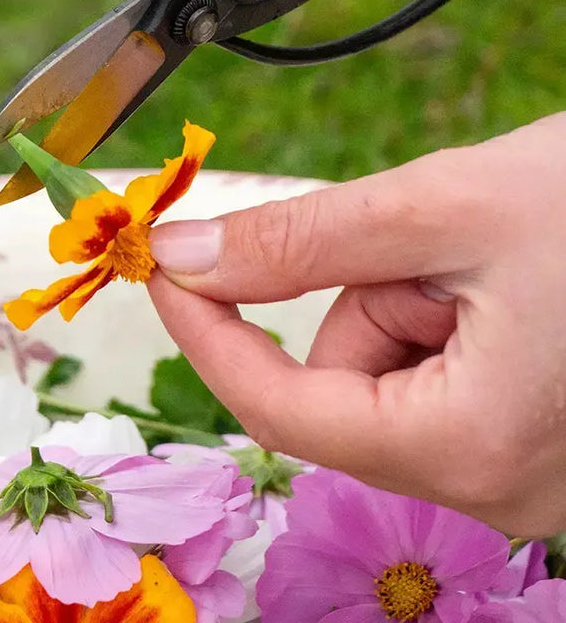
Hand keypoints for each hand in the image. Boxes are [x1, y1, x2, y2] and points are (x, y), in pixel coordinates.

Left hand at [147, 113, 565, 534]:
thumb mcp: (441, 207)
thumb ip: (302, 241)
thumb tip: (189, 256)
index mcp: (473, 447)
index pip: (281, 409)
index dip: (207, 332)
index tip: (165, 263)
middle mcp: (503, 487)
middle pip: (346, 384)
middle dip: (365, 294)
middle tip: (437, 238)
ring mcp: (528, 471)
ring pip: (392, 374)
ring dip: (413, 298)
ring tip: (493, 252)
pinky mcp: (540, 439)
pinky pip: (443, 378)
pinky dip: (448, 314)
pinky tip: (511, 276)